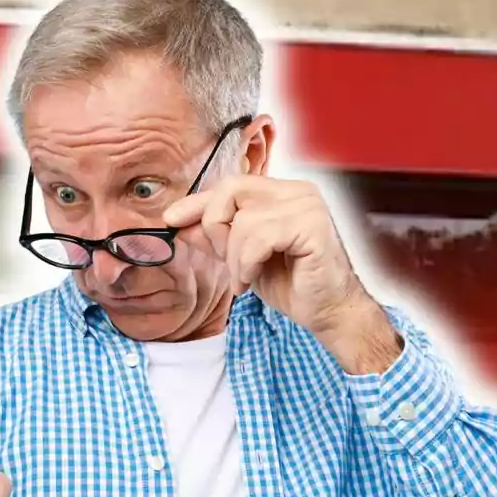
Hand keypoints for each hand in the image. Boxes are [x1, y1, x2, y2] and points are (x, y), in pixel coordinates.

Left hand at [163, 175, 402, 372]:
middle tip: (222, 258)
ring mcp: (308, 206)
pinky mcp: (313, 227)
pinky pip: (259, 238)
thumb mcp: (240, 256)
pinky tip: (253, 279)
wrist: (326, 311)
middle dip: (215, 228)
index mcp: (281, 192)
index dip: (197, 203)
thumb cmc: (289, 282)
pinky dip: (247, 264)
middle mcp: (297, 191)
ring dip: (234, 258)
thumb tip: (176, 222)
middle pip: (231, 191)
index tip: (170, 220)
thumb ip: (214, 236)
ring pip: (243, 221)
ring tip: (243, 278)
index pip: (229, 185)